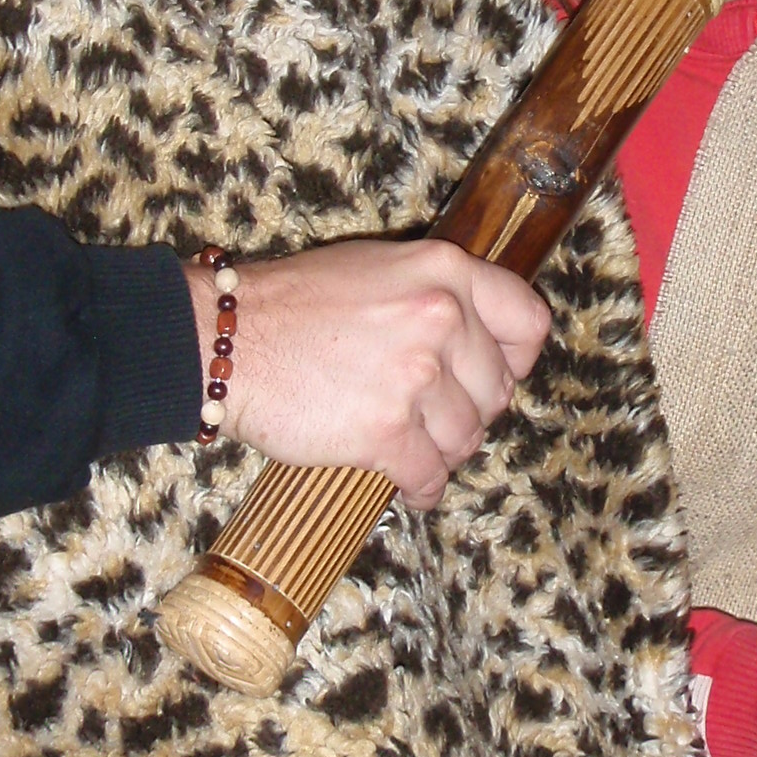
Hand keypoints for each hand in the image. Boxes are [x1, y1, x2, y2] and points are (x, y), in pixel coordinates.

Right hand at [184, 238, 549, 504]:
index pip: (528, 322)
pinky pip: (429, 476)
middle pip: (497, 391)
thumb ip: (437, 295)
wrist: (227, 340)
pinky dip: (420, 488)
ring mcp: (415, 375)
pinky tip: (405, 482)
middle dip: (468, 411)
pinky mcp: (386, 430)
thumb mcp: (379, 268)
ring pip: (466, 439)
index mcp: (445, 271)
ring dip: (441, 451)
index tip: (496, 374)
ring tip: (409, 444)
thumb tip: (480, 341)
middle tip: (432, 416)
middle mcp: (440, 318)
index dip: (516, 358)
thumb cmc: (292, 304)